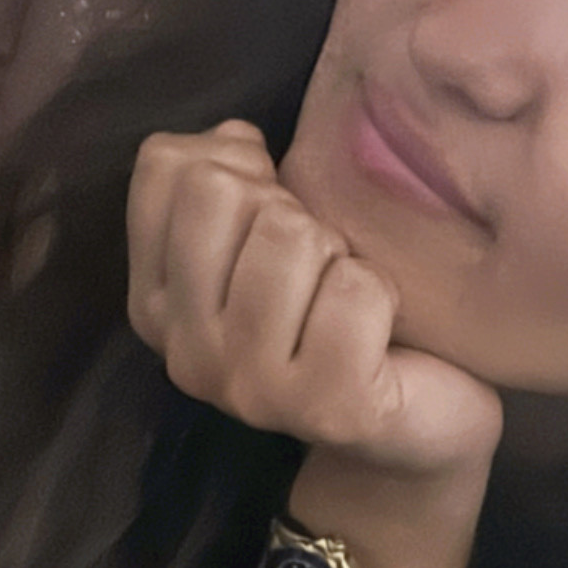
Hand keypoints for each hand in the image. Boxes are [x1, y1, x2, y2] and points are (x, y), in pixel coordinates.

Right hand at [126, 123, 503, 487]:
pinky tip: (382, 334)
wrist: (413, 428)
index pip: (164, 166)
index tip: (272, 217)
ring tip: (349, 301)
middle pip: (220, 192)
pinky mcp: (327, 408)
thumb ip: (227, 176)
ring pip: (290, 236)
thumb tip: (234, 139)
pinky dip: (384, 293)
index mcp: (154, 302)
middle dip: (288, 209)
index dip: (236, 165)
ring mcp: (251, 388)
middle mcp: (187, 352)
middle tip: (319, 266)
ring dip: (341, 254)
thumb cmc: (337, 313)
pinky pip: (355, 289)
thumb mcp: (264, 233)